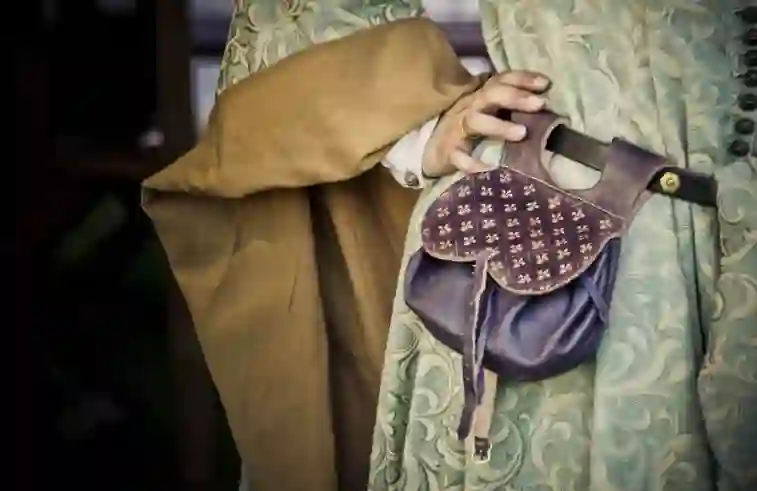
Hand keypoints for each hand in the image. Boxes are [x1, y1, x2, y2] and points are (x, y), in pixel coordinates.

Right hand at [421, 71, 550, 177]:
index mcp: (480, 96)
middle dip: (516, 97)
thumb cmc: (466, 129)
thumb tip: (545, 105)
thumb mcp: (486, 111)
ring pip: (476, 121)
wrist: (430, 148)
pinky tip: (486, 168)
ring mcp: (456, 129)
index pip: (501, 80)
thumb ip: (508, 107)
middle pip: (491, 95)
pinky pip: (458, 156)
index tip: (545, 84)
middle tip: (540, 105)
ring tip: (522, 133)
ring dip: (499, 126)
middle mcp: (469, 107)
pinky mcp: (448, 151)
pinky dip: (470, 162)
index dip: (523, 79)